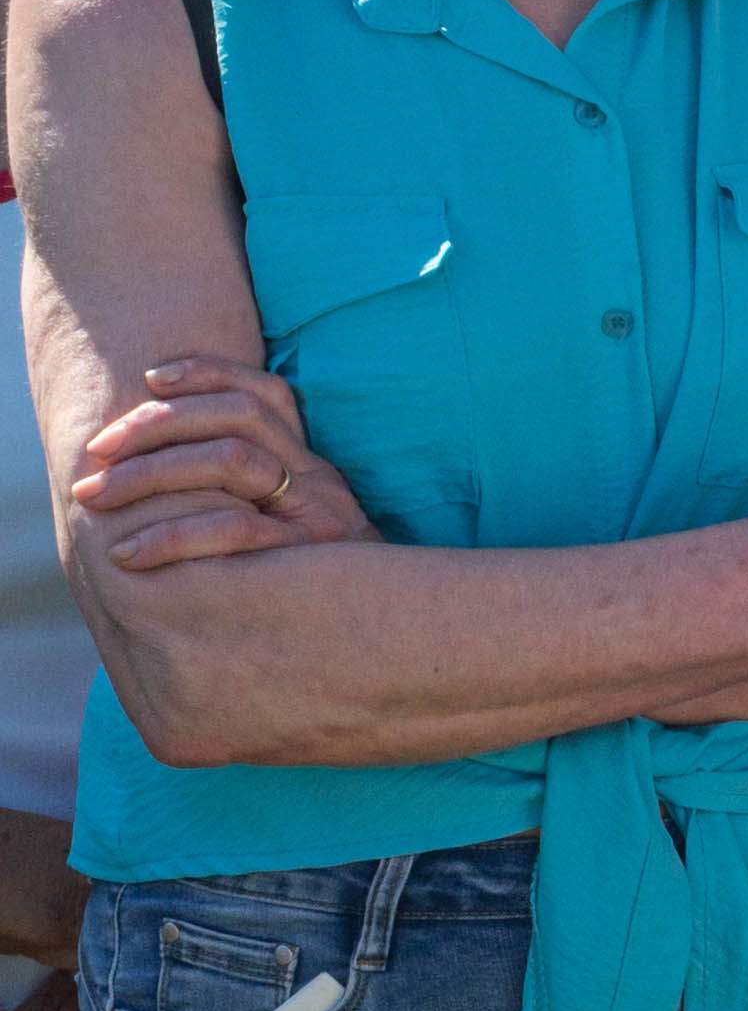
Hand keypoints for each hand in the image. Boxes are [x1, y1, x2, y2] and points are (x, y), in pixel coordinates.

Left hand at [69, 364, 363, 576]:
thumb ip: (248, 500)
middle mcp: (320, 479)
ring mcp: (320, 514)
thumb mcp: (291, 533)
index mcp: (311, 464)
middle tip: (96, 452)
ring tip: (95, 495)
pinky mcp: (310, 558)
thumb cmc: (319, 592)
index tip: (149, 379)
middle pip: (238, 415)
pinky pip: (235, 529)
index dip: (206, 373)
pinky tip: (129, 555)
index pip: (263, 391)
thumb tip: (160, 470)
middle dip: (156, 425)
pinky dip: (172, 535)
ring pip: (232, 459)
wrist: (388, 637)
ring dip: (150, 471)